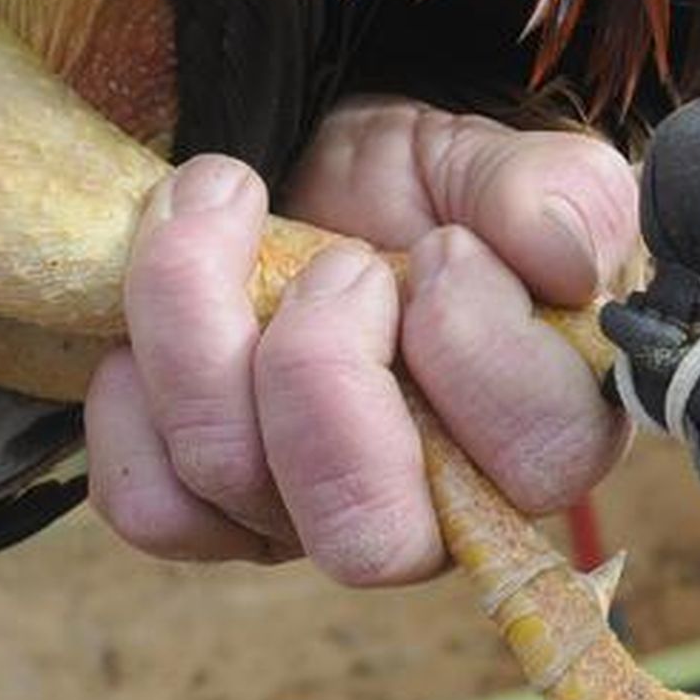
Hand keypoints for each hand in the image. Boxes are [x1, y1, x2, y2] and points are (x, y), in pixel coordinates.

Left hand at [83, 96, 638, 584]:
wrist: (326, 184)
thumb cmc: (437, 193)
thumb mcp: (507, 165)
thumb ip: (564, 194)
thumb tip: (568, 260)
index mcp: (542, 432)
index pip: (539, 460)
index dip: (476, 348)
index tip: (443, 246)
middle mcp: (433, 509)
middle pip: (368, 534)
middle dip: (321, 372)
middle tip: (334, 260)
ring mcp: (312, 520)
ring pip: (232, 484)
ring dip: (198, 322)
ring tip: (222, 205)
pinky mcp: (212, 513)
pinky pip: (150, 507)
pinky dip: (131, 401)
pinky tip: (158, 320)